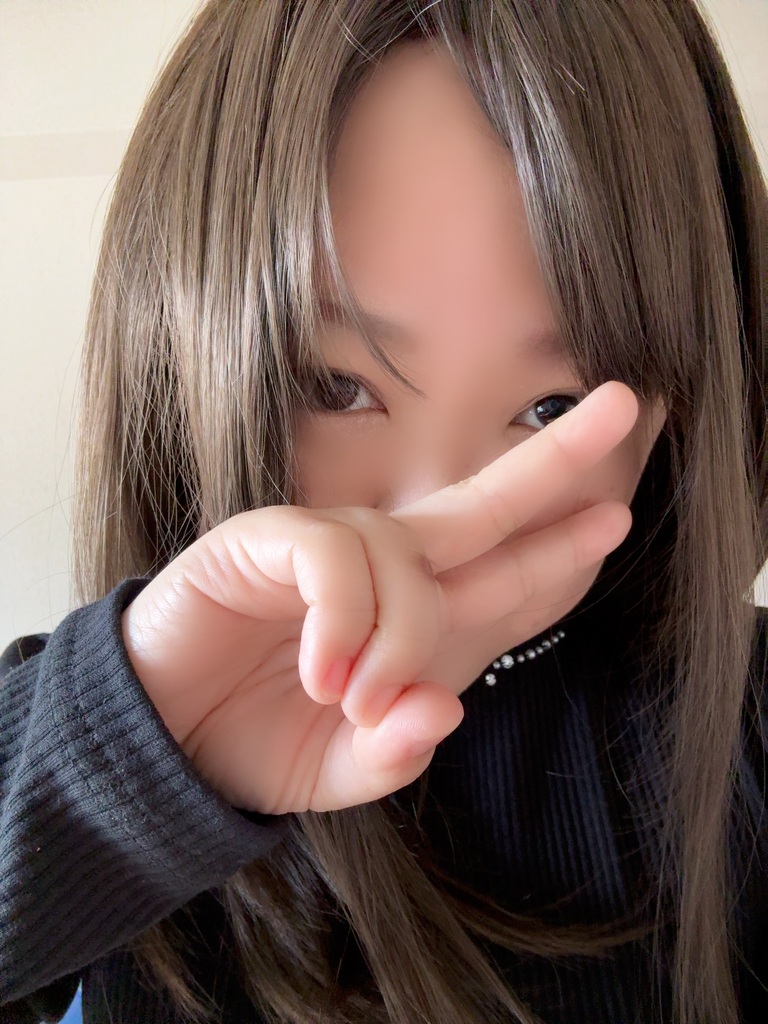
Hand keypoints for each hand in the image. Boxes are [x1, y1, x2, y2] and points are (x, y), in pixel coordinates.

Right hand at [121, 381, 637, 814]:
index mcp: (413, 622)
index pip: (501, 576)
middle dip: (552, 461)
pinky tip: (325, 670)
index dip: (558, 550)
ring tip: (354, 700)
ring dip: (397, 636)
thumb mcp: (343, 769)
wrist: (164, 739)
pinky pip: (333, 558)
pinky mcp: (268, 540)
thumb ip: (399, 751)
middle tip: (623, 404)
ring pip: (406, 557)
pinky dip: (342, 620)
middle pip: (483, 506)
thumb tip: (446, 707)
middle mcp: (383, 571)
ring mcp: (326, 547)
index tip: (615, 515)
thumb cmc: (257, 743)